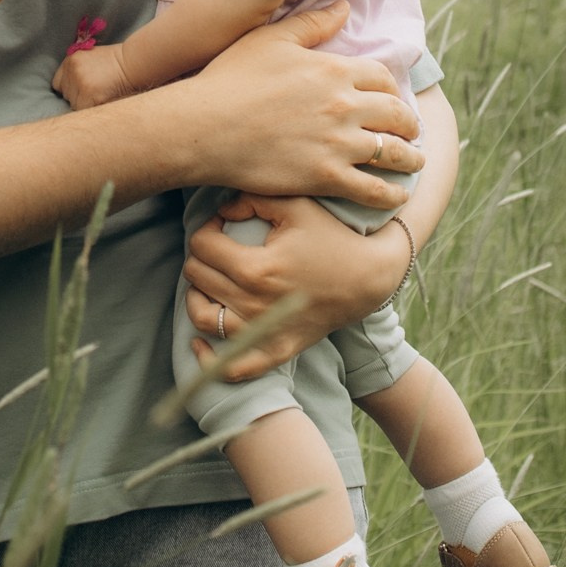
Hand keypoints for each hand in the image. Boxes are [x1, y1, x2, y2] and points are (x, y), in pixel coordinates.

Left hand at [55, 41, 133, 110]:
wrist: (132, 63)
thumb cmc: (116, 62)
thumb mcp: (91, 57)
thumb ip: (77, 69)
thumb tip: (69, 87)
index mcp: (70, 60)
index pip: (58, 83)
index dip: (69, 88)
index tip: (79, 90)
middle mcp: (71, 70)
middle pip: (66, 94)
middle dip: (77, 96)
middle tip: (94, 92)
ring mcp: (79, 82)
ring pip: (74, 104)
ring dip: (84, 104)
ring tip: (100, 95)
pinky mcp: (87, 95)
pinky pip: (82, 110)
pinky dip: (91, 108)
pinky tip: (102, 100)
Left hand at [181, 191, 409, 376]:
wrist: (368, 277)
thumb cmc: (332, 236)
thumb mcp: (296, 206)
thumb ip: (253, 199)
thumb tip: (221, 210)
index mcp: (256, 268)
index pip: (202, 245)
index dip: (206, 228)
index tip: (222, 224)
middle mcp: (254, 304)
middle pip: (197, 277)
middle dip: (202, 256)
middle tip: (219, 247)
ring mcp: (264, 332)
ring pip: (203, 318)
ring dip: (197, 295)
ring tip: (209, 281)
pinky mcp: (276, 350)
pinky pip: (232, 367)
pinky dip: (209, 357)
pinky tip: (198, 342)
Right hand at [184, 5, 419, 206]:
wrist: (205, 126)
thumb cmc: (231, 79)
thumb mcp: (272, 40)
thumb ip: (312, 24)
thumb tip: (343, 7)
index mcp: (334, 70)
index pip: (383, 79)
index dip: (393, 91)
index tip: (392, 101)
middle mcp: (344, 105)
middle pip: (396, 115)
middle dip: (408, 125)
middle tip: (410, 133)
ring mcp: (338, 143)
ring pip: (392, 153)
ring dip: (410, 159)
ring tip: (414, 164)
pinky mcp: (326, 177)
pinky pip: (373, 189)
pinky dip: (392, 193)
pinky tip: (398, 195)